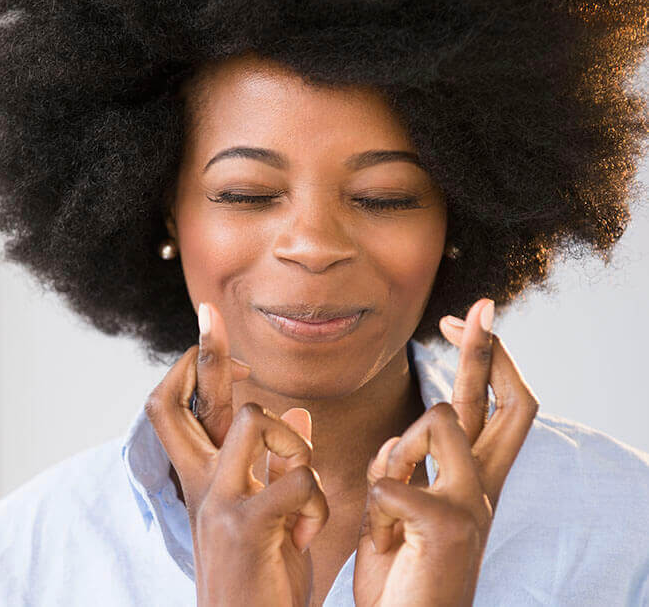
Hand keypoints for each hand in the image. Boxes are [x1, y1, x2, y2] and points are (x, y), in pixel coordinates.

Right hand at [144, 302, 327, 606]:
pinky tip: (309, 532)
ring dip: (292, 442)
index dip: (188, 369)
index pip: (175, 410)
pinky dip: (315, 501)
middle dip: (197, 352)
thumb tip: (299, 417)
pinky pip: (295, 480)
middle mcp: (200, 485)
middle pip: (174, 400)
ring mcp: (216, 502)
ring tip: (302, 484)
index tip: (215, 341)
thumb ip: (278, 467)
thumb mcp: (273, 521)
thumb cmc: (262, 585)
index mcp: (205, 483)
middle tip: (208, 314)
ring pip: (252, 421)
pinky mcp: (245, 525)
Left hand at [353, 298, 539, 605]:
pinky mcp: (450, 527)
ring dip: (399, 450)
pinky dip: (379, 501)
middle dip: (490, 351)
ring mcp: (473, 507)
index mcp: (470, 484)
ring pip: (443, 422)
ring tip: (387, 509)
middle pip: (507, 402)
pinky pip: (399, 480)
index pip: (493, 408)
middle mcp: (484, 490)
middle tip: (481, 308)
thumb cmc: (401, 577)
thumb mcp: (394, 511)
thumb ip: (402, 469)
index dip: (484, 362)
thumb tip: (397, 438)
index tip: (460, 322)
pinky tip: (383, 537)